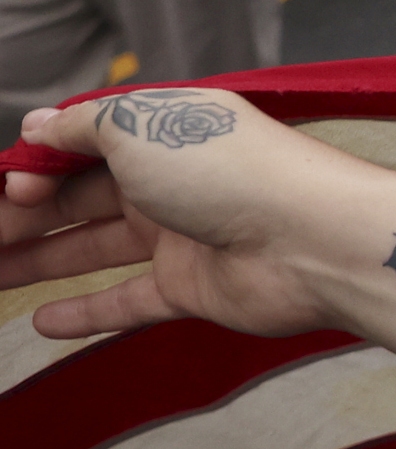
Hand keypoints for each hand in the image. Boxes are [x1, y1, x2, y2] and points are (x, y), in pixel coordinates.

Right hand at [1, 88, 343, 341]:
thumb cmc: (233, 171)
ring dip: (38, 262)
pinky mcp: (193, 288)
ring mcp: (182, 237)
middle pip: (79, 199)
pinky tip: (41, 323)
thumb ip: (83, 126)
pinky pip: (127, 302)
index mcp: (164, 133)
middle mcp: (172, 181)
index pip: (81, 146)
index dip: (33, 167)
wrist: (314, 238)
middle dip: (21, 216)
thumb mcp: (141, 126)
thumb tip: (37, 126)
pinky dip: (86, 313)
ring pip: (93, 249)